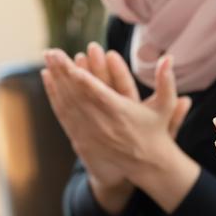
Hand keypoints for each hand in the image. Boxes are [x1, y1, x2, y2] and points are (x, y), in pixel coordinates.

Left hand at [41, 46, 194, 212]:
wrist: (145, 164)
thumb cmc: (156, 131)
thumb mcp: (165, 107)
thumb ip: (167, 81)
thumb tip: (168, 58)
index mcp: (121, 113)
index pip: (97, 93)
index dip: (82, 77)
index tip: (69, 61)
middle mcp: (102, 123)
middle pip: (77, 95)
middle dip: (63, 71)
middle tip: (51, 51)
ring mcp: (90, 131)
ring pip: (67, 103)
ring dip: (56, 80)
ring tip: (47, 58)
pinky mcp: (82, 136)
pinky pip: (63, 113)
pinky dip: (54, 94)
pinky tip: (47, 77)